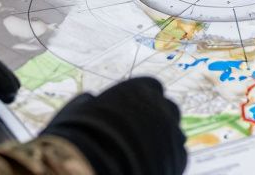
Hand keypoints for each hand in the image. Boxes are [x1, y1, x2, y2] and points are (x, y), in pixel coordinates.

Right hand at [42, 77, 186, 174]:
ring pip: (173, 132)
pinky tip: (147, 165)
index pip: (150, 87)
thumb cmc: (79, 137)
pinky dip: (165, 159)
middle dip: (155, 118)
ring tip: (140, 153)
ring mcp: (172, 134)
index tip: (130, 111)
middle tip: (136, 134)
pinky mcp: (178, 160)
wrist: (92, 168)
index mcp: (139, 90)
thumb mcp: (76, 112)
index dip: (140, 100)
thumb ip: (89, 102)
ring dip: (162, 139)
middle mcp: (161, 108)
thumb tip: (90, 98)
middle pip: (166, 108)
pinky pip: (176, 155)